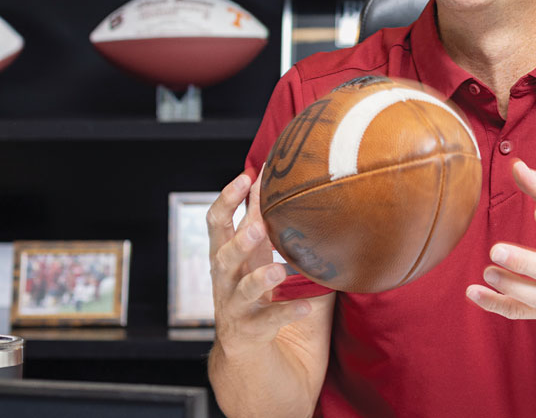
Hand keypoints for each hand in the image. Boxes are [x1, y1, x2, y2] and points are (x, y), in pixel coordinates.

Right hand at [207, 170, 309, 356]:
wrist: (256, 369)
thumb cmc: (268, 306)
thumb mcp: (271, 264)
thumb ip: (279, 233)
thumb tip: (295, 190)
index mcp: (233, 260)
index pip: (222, 223)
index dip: (230, 199)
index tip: (248, 175)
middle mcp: (227, 282)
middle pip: (220, 253)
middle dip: (237, 236)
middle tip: (258, 223)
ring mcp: (234, 310)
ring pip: (237, 289)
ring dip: (257, 277)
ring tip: (278, 268)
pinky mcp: (248, 335)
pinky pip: (266, 322)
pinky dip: (286, 312)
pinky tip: (305, 306)